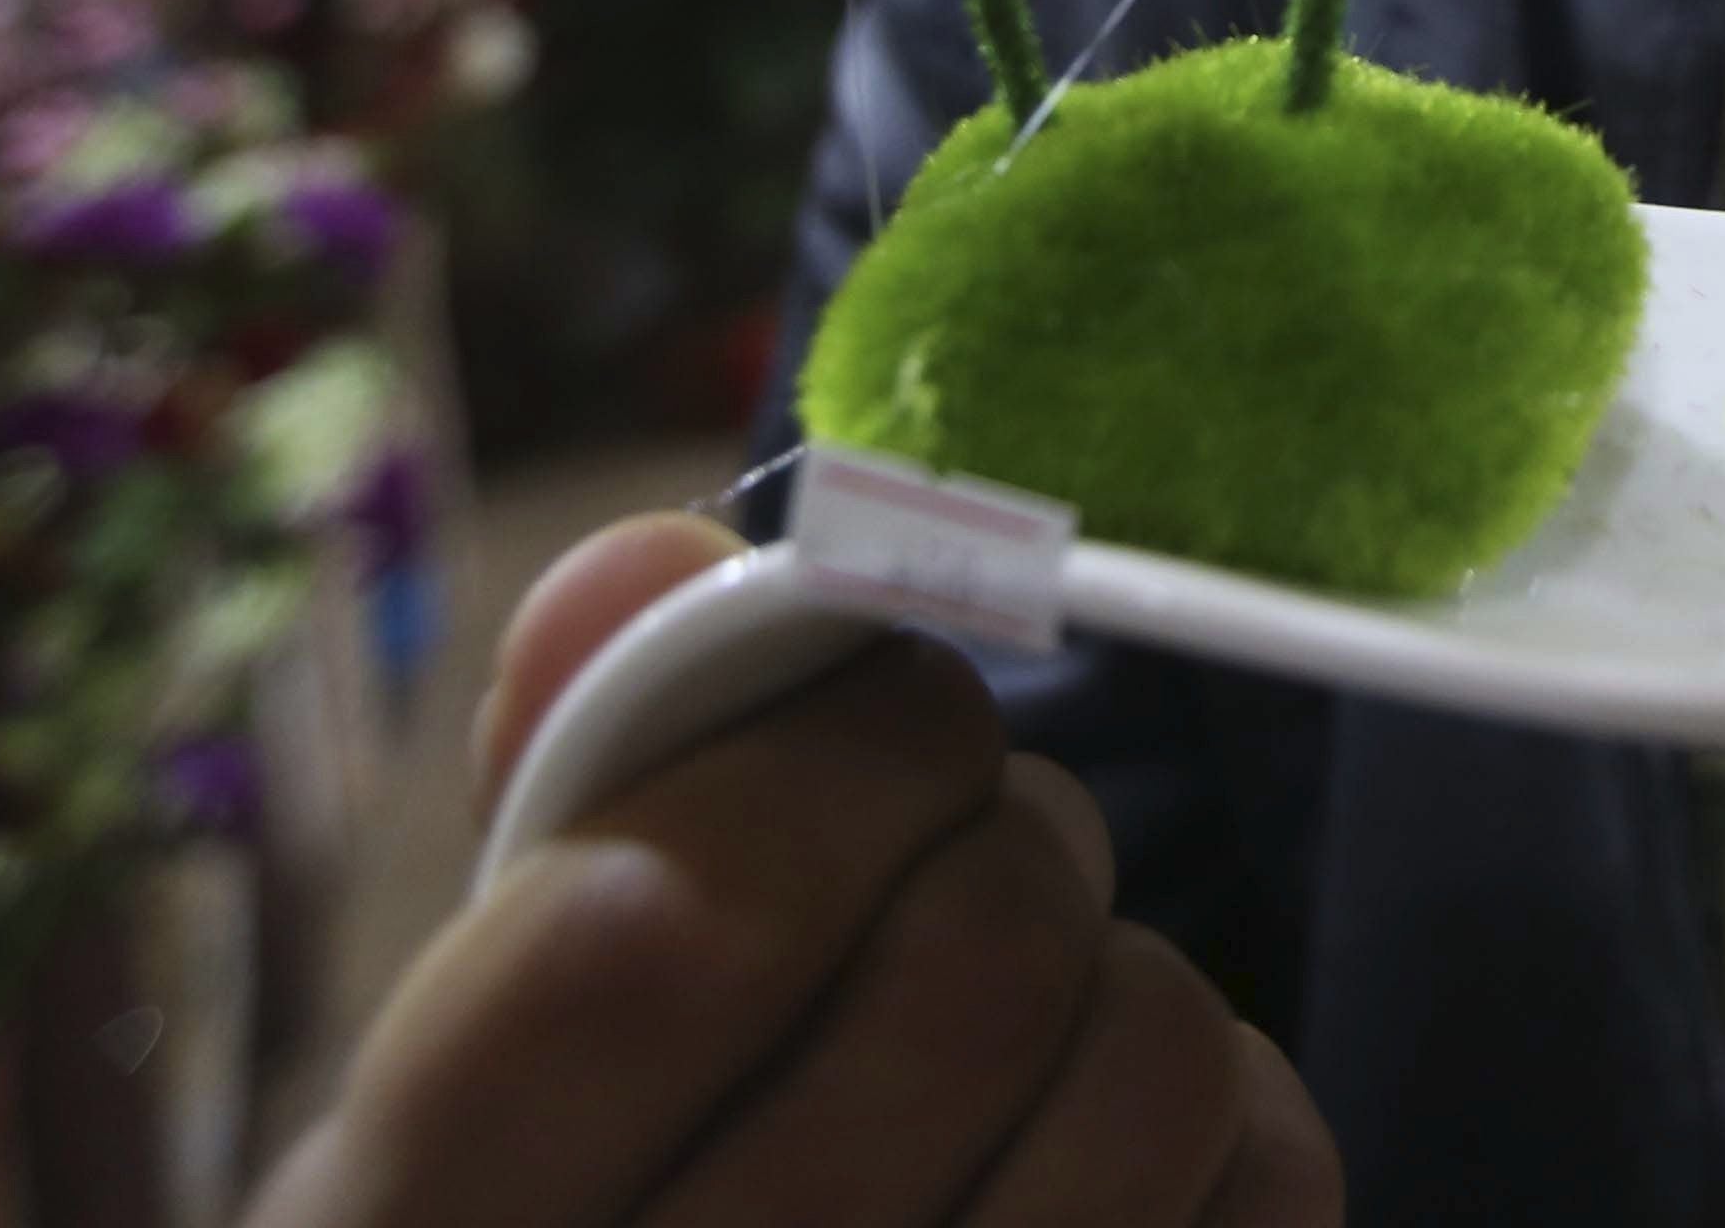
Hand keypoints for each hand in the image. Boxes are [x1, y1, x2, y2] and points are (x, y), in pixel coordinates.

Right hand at [250, 514, 1338, 1227]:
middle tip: (959, 834)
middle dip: (1002, 820)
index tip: (865, 701)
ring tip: (1022, 997)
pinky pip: (1270, 1184)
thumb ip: (553, 804)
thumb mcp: (454, 1086)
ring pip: (1155, 1058)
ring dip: (1117, 962)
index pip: (657, 941)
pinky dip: (1229, 1109)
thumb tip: (657, 559)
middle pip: (967, 967)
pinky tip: (1107, 1143)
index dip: (819, 749)